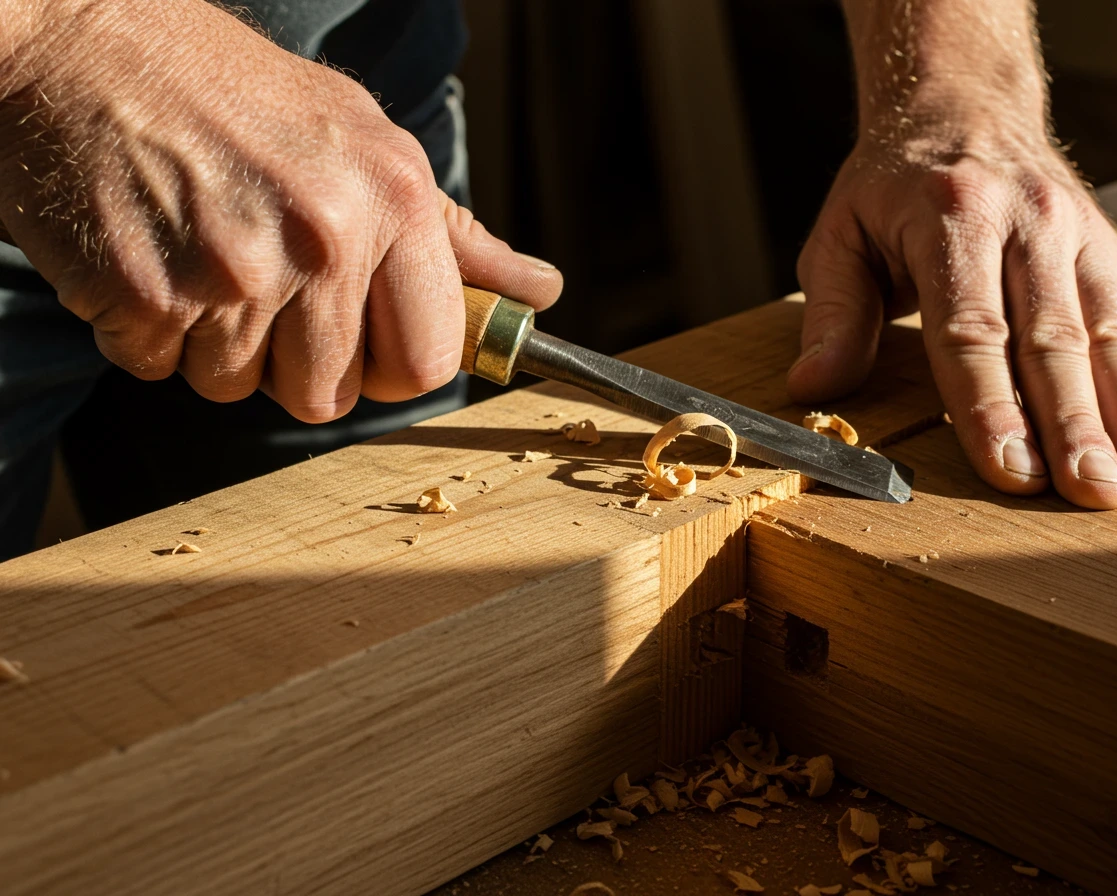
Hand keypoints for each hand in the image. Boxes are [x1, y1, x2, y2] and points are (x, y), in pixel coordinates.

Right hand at [0, 0, 560, 421]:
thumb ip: (455, 236)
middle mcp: (324, 237)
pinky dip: (151, 335)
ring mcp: (233, 272)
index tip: (368, 353)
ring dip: (219, 348)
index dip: (392, 371)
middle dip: (298, 366)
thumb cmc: (231, 91)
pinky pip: (160, 371)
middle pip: (329, 396)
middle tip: (268, 292)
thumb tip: (539, 293)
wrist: (82, 40)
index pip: (427, 361)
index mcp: (392, 199)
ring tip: (204, 260)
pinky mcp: (146, 294)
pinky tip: (153, 258)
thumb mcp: (366, 141)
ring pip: (240, 389)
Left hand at [789, 124, 1116, 509]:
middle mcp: (1025, 220)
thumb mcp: (840, 234)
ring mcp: (1075, 232)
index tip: (1009, 469)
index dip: (990, 404)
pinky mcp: (1107, 248)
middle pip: (1051, 339)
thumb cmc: (892, 186)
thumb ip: (831, 311)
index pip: (970, 327)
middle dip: (1074, 425)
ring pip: (1108, 335)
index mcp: (950, 215)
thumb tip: (811, 386)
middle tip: (1091, 493)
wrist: (964, 104)